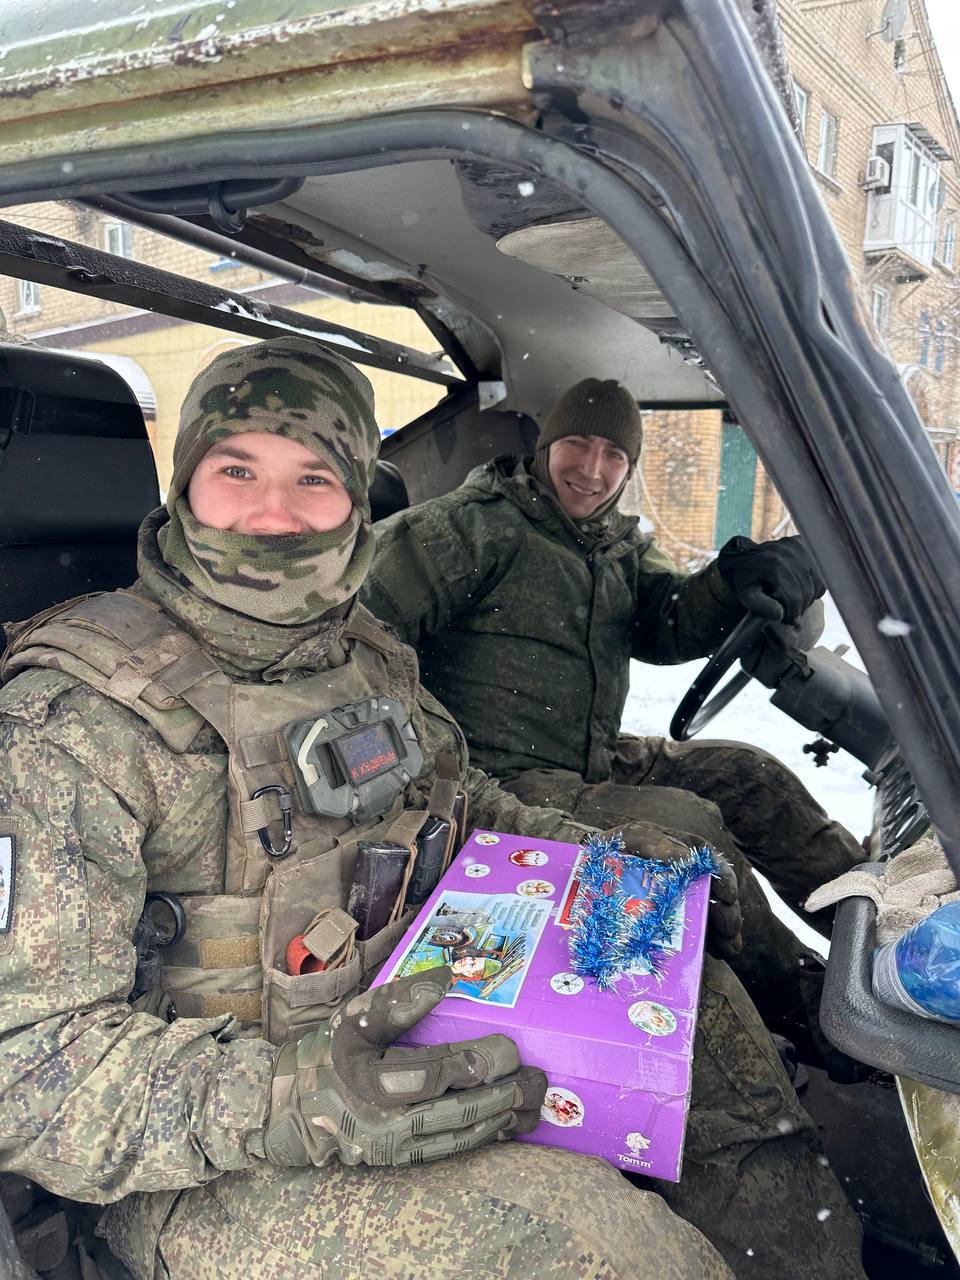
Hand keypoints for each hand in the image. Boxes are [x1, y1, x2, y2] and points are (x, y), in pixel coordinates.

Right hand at [263, 968, 544, 1167]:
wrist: (296, 1108)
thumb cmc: (333, 1052)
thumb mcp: (359, 1017)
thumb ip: (402, 999)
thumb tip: (448, 976)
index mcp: (373, 1079)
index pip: (435, 1075)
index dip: (476, 1063)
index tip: (510, 1048)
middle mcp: (386, 1121)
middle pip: (457, 1111)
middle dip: (503, 1095)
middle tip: (537, 1078)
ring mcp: (397, 1147)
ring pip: (461, 1137)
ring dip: (503, 1120)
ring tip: (534, 1101)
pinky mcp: (404, 1159)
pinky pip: (453, 1151)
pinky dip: (485, 1138)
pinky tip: (510, 1124)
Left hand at [604, 822, 742, 958]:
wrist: (582, 873)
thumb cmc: (605, 852)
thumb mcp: (627, 840)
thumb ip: (652, 843)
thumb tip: (685, 857)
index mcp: (673, 848)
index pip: (706, 860)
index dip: (722, 876)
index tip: (728, 894)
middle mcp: (682, 871)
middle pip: (715, 888)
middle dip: (727, 909)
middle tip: (730, 928)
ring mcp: (680, 895)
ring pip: (712, 909)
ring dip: (726, 927)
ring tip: (730, 947)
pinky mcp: (674, 917)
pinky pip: (699, 927)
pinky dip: (713, 939)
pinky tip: (721, 951)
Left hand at [717, 535, 824, 624]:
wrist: (744, 557)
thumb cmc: (746, 580)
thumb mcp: (746, 595)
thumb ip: (760, 606)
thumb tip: (780, 614)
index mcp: (773, 565)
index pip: (794, 596)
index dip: (793, 613)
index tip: (787, 620)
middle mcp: (787, 552)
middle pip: (807, 590)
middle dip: (800, 606)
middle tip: (791, 612)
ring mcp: (797, 546)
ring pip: (817, 581)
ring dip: (809, 596)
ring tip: (794, 600)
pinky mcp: (804, 544)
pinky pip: (820, 572)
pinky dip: (814, 585)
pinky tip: (801, 587)